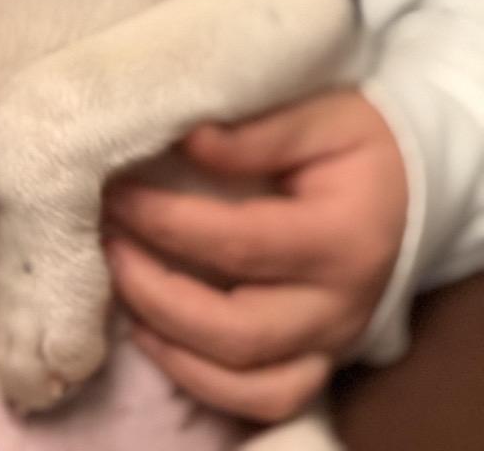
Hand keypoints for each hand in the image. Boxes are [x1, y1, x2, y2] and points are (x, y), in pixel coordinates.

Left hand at [103, 90, 407, 423]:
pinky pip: (260, 400)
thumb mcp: (321, 113)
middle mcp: (340, 306)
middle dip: (154, 290)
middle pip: (236, 330)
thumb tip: (187, 138)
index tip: (116, 190)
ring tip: (118, 284)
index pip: (239, 243)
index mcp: (342, 237)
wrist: (408, 183)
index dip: (167, 222)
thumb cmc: (356, 141)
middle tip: (106, 241)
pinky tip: (153, 333)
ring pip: (244, 382)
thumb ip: (257, 132)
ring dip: (169, 342)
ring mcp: (330, 343)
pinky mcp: (317, 361)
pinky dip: (200, 381)